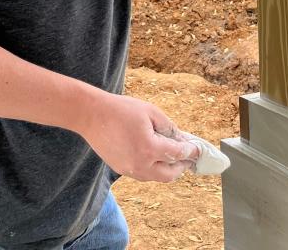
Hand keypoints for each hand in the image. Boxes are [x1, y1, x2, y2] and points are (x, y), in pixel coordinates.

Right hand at [76, 92, 197, 181]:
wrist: (91, 115)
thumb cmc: (120, 110)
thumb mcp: (150, 111)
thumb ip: (168, 126)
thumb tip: (179, 139)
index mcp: (149, 148)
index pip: (177, 154)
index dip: (190, 152)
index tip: (197, 150)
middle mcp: (140, 164)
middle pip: (170, 174)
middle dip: (182, 167)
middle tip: (188, 159)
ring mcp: (129, 169)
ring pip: (156, 177)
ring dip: (167, 170)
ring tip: (173, 160)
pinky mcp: (120, 169)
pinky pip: (143, 175)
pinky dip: (153, 170)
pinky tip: (155, 159)